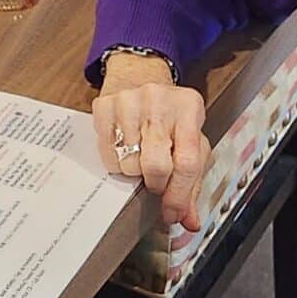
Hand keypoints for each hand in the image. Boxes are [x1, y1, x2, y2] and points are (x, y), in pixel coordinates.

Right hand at [92, 53, 211, 230]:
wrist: (138, 76)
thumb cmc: (169, 118)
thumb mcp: (190, 142)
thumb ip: (192, 184)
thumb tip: (190, 221)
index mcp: (190, 108)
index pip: (188, 162)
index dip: (179, 195)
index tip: (172, 214)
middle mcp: (160, 100)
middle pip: (156, 165)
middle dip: (155, 184)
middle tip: (155, 181)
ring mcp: (129, 100)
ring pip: (128, 163)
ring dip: (134, 172)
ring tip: (140, 158)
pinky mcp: (104, 105)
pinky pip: (107, 154)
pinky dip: (116, 162)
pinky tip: (124, 149)